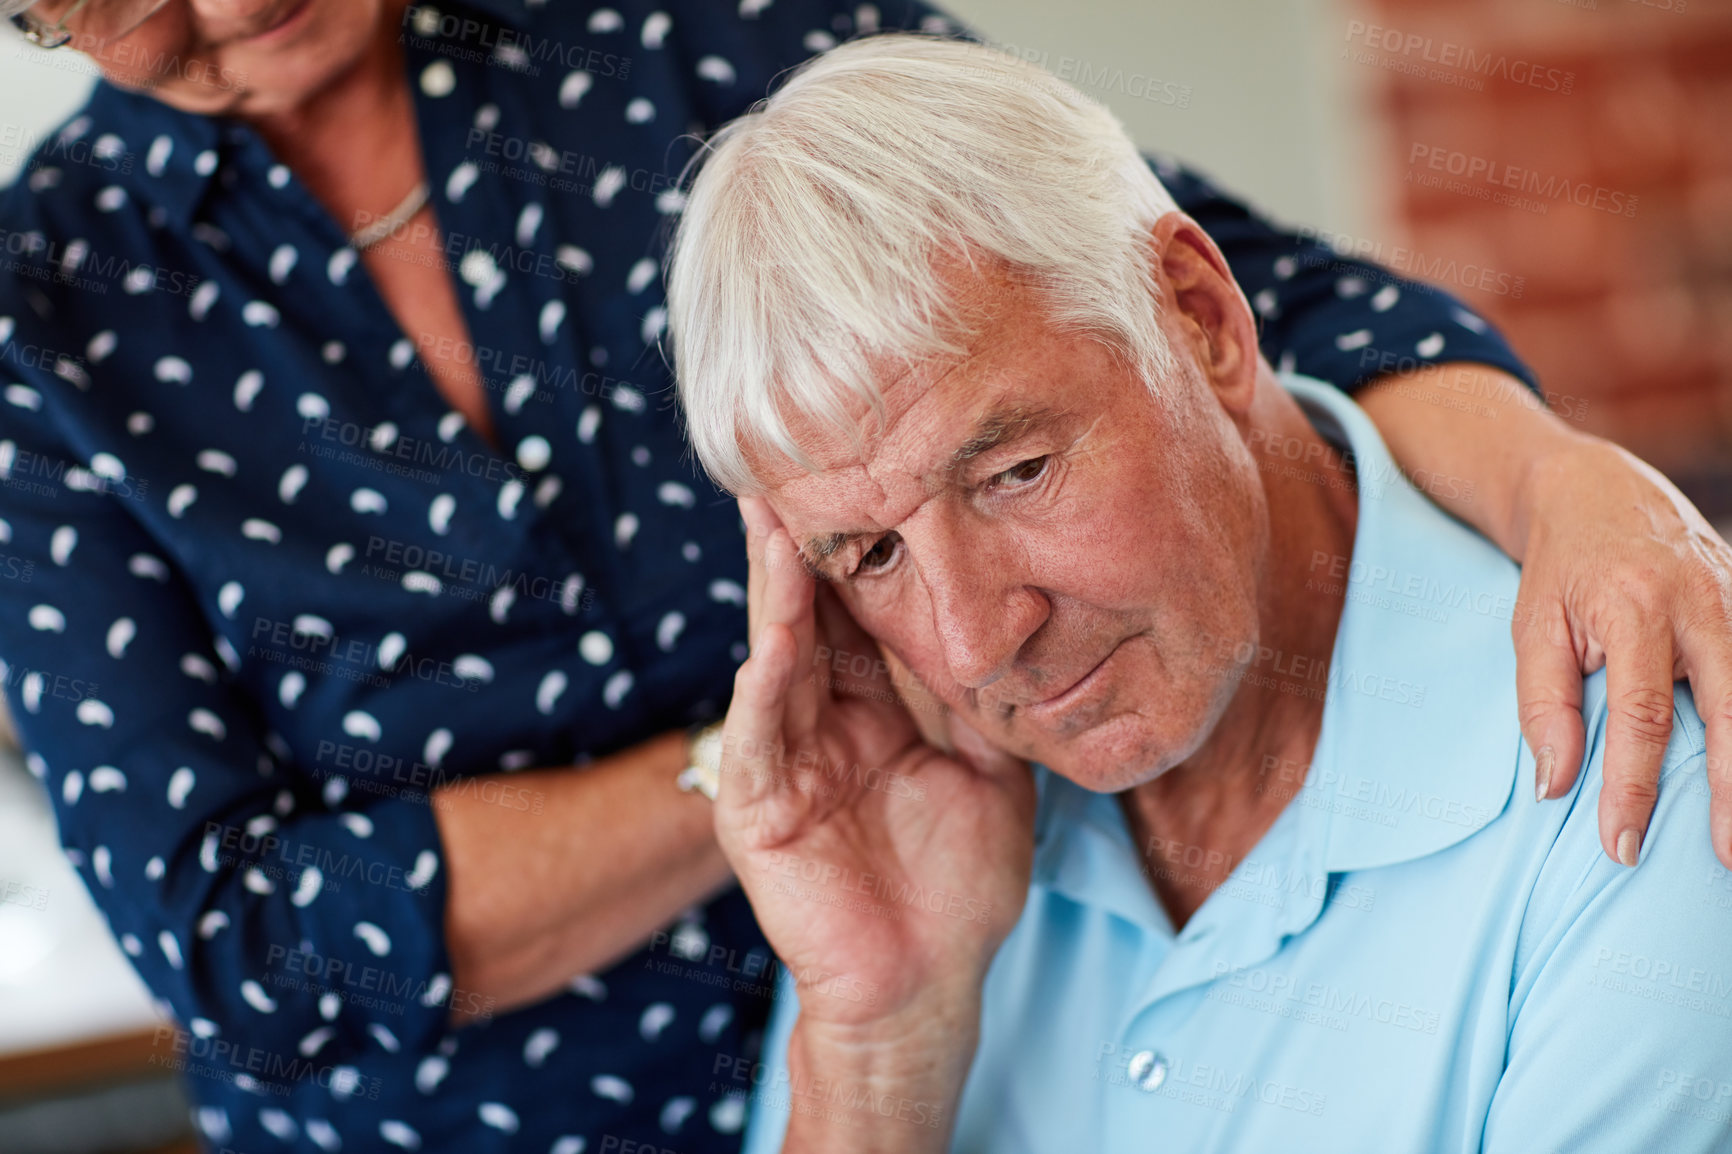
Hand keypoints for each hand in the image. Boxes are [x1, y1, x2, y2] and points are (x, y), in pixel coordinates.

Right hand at [718, 498, 1036, 1031]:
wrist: (928, 982)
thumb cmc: (958, 886)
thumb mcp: (992, 774)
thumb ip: (986, 701)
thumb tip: (1016, 622)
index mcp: (871, 710)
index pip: (861, 615)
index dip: (865, 551)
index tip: (871, 477)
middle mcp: (820, 722)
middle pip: (810, 619)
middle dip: (801, 547)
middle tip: (796, 467)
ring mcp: (785, 763)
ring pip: (776, 663)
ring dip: (774, 598)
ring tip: (773, 527)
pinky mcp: (759, 812)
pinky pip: (759, 742)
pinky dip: (763, 693)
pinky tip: (770, 645)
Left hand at [1512, 439, 1731, 867]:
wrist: (1597, 490)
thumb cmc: (1559, 569)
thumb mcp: (1532, 628)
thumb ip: (1543, 705)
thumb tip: (1555, 786)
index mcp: (1637, 608)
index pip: (1641, 717)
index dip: (1632, 787)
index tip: (1619, 845)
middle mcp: (1703, 605)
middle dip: (1731, 795)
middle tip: (1724, 860)